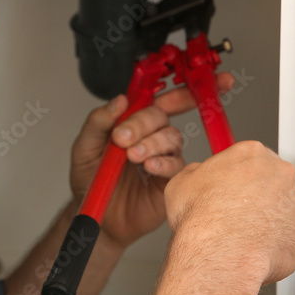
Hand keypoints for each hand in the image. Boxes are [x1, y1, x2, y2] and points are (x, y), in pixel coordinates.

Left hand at [69, 72, 236, 248]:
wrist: (95, 215)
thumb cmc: (91, 179)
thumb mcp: (85, 146)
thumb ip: (98, 122)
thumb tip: (119, 99)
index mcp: (136, 123)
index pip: (161, 100)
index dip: (185, 89)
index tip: (210, 79)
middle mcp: (154, 138)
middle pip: (162, 116)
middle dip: (143, 122)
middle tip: (122, 137)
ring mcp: (164, 159)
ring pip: (171, 139)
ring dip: (151, 144)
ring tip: (131, 156)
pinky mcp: (170, 182)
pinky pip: (176, 166)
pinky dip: (163, 163)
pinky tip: (149, 167)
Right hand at [163, 140, 294, 284]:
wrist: (220, 252)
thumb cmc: (202, 219)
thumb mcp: (182, 182)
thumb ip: (198, 173)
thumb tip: (200, 176)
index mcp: (251, 154)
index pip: (253, 158)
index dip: (243, 176)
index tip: (238, 186)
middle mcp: (280, 172)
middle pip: (275, 182)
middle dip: (262, 198)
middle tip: (241, 215)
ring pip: (290, 210)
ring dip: (275, 221)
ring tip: (250, 236)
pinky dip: (287, 244)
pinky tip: (264, 249)